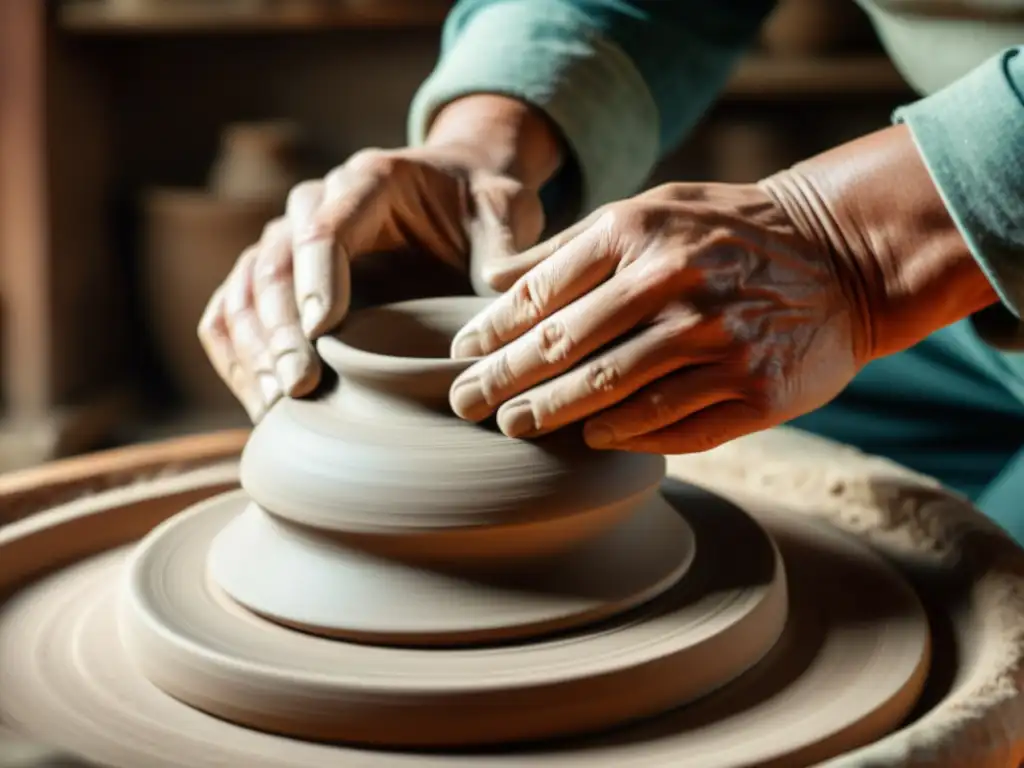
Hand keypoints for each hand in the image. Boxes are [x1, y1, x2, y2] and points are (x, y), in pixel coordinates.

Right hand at [198, 96, 558, 421]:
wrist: (454, 197)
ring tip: (276, 405)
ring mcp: (289, 240)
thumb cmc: (479, 207)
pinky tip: (259, 399)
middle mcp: (316, 203)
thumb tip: (497, 292)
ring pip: (245, 290)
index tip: (321, 330)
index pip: (326, 226)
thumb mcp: (505, 212)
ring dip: (254, 349)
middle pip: (275, 262)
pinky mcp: (278, 277)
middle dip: (281, 329)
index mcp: (369, 180)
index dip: (317, 278)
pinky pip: (233, 311)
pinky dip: (238, 355)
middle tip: (299, 386)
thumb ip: (502, 246)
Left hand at [447, 182, 862, 452]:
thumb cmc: (729, 232)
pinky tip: (591, 439)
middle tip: (466, 404)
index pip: (542, 293)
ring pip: (610, 393)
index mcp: (639, 233)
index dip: (491, 332)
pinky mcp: (754, 392)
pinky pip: (671, 424)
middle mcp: (675, 284)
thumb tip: (491, 279)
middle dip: (503, 382)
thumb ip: (571, 246)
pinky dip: (623, 435)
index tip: (462, 357)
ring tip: (516, 426)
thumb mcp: (654, 209)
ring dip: (552, 415)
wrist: (842, 257)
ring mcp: (717, 342)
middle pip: (564, 349)